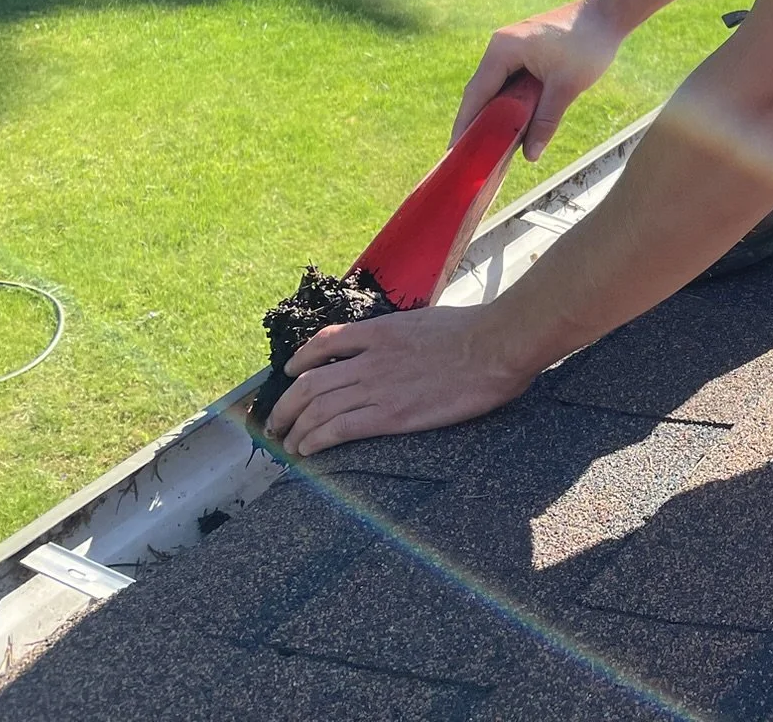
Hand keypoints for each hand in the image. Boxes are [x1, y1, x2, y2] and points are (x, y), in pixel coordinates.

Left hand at [265, 305, 533, 455]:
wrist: (496, 345)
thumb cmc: (476, 331)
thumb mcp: (428, 321)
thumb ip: (405, 334)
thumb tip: (403, 343)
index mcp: (380, 332)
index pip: (324, 344)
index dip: (300, 361)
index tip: (291, 374)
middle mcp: (370, 359)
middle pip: (309, 383)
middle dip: (286, 406)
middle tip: (277, 423)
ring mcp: (378, 386)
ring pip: (317, 408)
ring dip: (296, 429)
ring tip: (288, 444)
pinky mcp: (391, 415)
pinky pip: (339, 428)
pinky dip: (316, 440)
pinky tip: (308, 451)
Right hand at [454, 0, 624, 160]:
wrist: (608, 14)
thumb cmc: (587, 45)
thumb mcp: (566, 87)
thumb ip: (545, 121)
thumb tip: (530, 155)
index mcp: (503, 50)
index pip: (476, 94)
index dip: (465, 125)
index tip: (455, 152)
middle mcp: (500, 46)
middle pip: (481, 91)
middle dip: (477, 123)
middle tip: (472, 156)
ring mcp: (511, 46)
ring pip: (496, 87)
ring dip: (494, 113)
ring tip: (489, 146)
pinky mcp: (524, 49)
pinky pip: (509, 80)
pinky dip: (509, 101)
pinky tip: (512, 123)